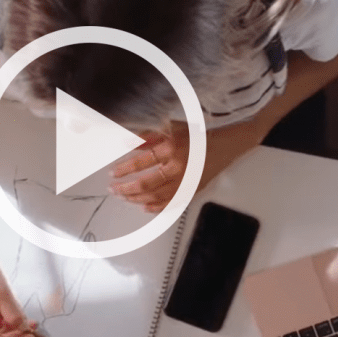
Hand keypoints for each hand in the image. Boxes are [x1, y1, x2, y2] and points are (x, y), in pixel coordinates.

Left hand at [109, 121, 263, 212]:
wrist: (223, 146)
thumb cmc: (197, 137)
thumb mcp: (171, 128)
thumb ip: (148, 136)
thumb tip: (127, 141)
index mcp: (172, 148)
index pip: (141, 162)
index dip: (124, 169)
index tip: (113, 173)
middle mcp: (178, 167)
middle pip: (146, 184)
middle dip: (126, 188)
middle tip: (114, 189)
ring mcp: (185, 182)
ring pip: (156, 197)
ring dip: (136, 199)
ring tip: (124, 197)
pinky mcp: (191, 191)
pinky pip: (170, 204)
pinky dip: (156, 208)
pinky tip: (144, 207)